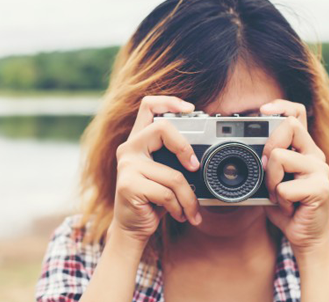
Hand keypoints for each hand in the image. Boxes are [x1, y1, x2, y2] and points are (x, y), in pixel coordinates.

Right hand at [109, 96, 202, 245]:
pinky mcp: (128, 186)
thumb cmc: (152, 199)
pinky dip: (179, 208)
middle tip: (195, 166)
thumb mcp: (164, 173)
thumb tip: (201, 156)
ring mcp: (126, 166)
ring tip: (191, 209)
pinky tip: (178, 214)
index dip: (169, 101)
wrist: (132, 227)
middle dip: (185, 148)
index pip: (148, 106)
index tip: (190, 109)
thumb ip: (173, 158)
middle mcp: (128, 149)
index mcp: (138, 140)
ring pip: (173, 175)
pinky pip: (167, 194)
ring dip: (189, 198)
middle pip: (162, 128)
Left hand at [260, 99, 328, 254]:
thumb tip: (247, 145)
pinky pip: (284, 187)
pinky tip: (289, 207)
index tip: (263, 110)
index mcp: (303, 149)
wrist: (304, 236)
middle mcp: (315, 155)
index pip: (297, 115)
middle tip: (268, 173)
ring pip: (279, 157)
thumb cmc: (286, 206)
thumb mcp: (270, 179)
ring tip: (280, 195)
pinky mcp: (321, 189)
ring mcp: (320, 170)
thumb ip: (265, 160)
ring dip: (270, 180)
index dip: (281, 107)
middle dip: (267, 148)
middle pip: (288, 126)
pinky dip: (279, 200)